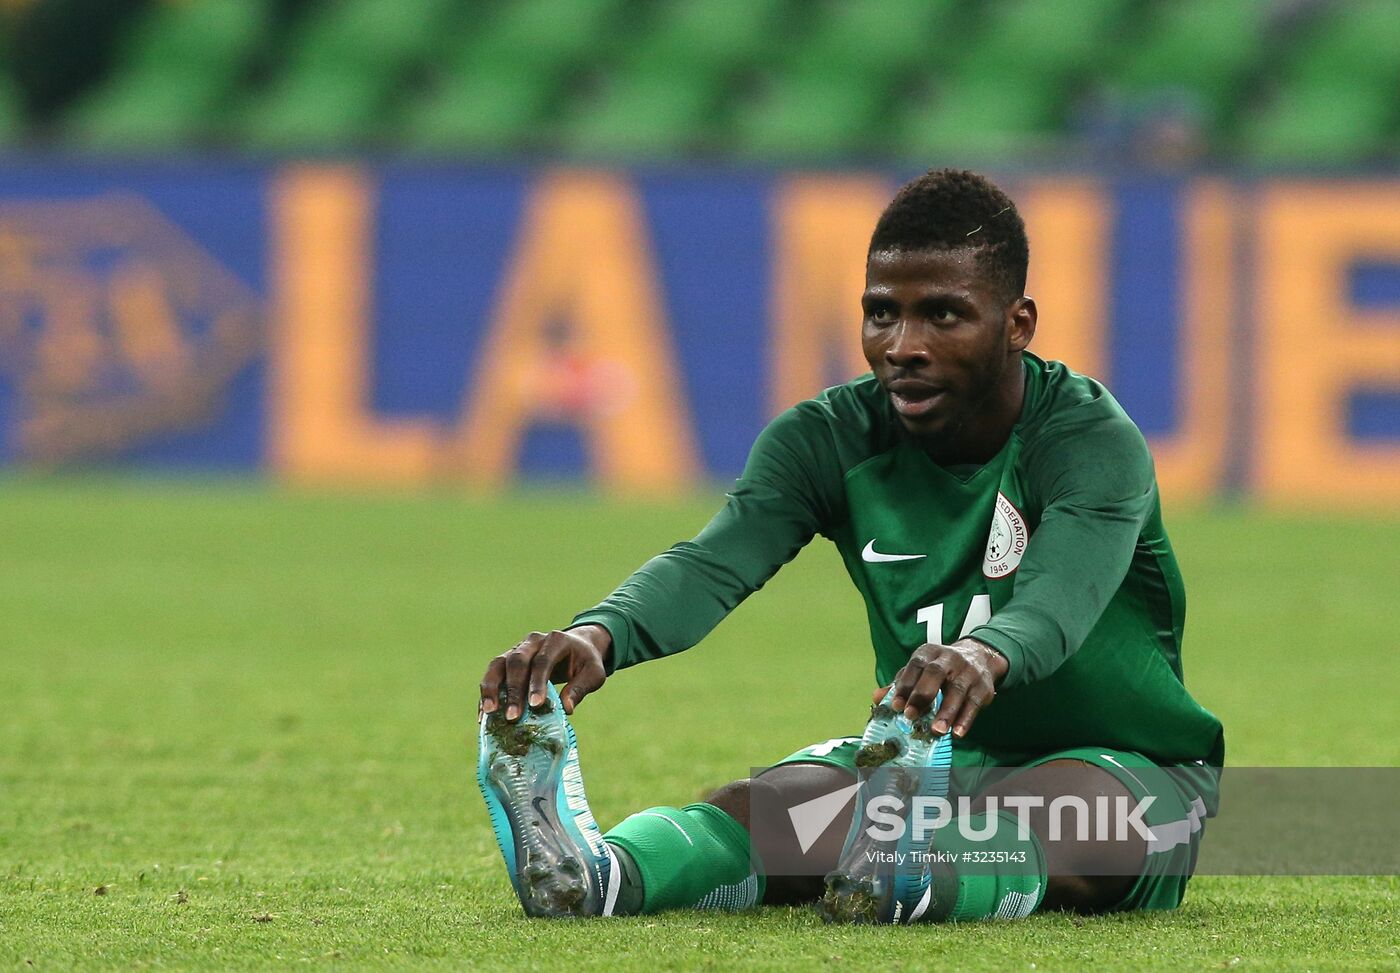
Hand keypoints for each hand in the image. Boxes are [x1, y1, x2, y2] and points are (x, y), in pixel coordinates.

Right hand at [479, 624, 611, 719]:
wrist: (577, 647)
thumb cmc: (585, 662)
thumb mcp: (594, 673)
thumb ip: (581, 688)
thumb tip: (566, 709)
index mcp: (556, 640)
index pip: (543, 661)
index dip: (537, 683)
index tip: (535, 706)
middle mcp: (532, 642)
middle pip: (517, 661)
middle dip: (513, 690)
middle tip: (512, 716)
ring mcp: (517, 649)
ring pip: (498, 664)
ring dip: (491, 688)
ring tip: (489, 712)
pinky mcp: (507, 660)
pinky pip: (493, 674)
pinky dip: (487, 693)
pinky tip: (484, 714)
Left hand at [872, 638, 1007, 737]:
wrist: (979, 657)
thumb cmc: (941, 669)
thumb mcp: (921, 670)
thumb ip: (900, 684)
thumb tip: (876, 698)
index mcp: (929, 653)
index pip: (915, 666)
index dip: (904, 686)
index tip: (895, 706)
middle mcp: (949, 658)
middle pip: (935, 673)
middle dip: (922, 695)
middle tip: (911, 716)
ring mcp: (968, 671)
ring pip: (957, 690)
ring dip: (946, 712)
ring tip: (936, 731)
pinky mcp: (982, 686)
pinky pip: (974, 703)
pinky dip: (965, 719)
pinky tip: (957, 733)